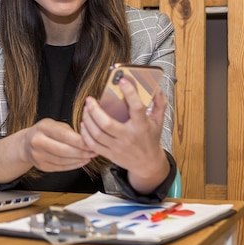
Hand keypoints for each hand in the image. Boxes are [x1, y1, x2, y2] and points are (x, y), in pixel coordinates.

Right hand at [21, 118, 96, 172]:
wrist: (26, 143)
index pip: (64, 135)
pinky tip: (81, 162)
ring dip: (79, 160)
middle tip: (94, 151)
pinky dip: (73, 165)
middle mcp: (37, 141)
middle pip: (64, 150)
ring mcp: (38, 155)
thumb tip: (87, 140)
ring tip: (89, 157)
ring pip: (63, 161)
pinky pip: (61, 167)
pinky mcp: (41, 166)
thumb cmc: (45, 132)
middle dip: (82, 152)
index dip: (80, 141)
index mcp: (43, 127)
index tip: (92, 143)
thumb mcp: (55, 125)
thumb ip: (69, 132)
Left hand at [79, 77, 168, 191]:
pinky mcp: (109, 153)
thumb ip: (159, 104)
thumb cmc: (150, 140)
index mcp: (142, 126)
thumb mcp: (158, 121)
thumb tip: (157, 89)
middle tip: (90, 99)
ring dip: (88, 119)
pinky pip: (93, 144)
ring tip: (86, 109)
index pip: (136, 107)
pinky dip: (86, 134)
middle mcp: (128, 137)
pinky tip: (84, 124)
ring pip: (97, 133)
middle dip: (95, 109)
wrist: (148, 164)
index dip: (129, 92)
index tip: (122, 80)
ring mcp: (117, 146)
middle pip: (107, 123)